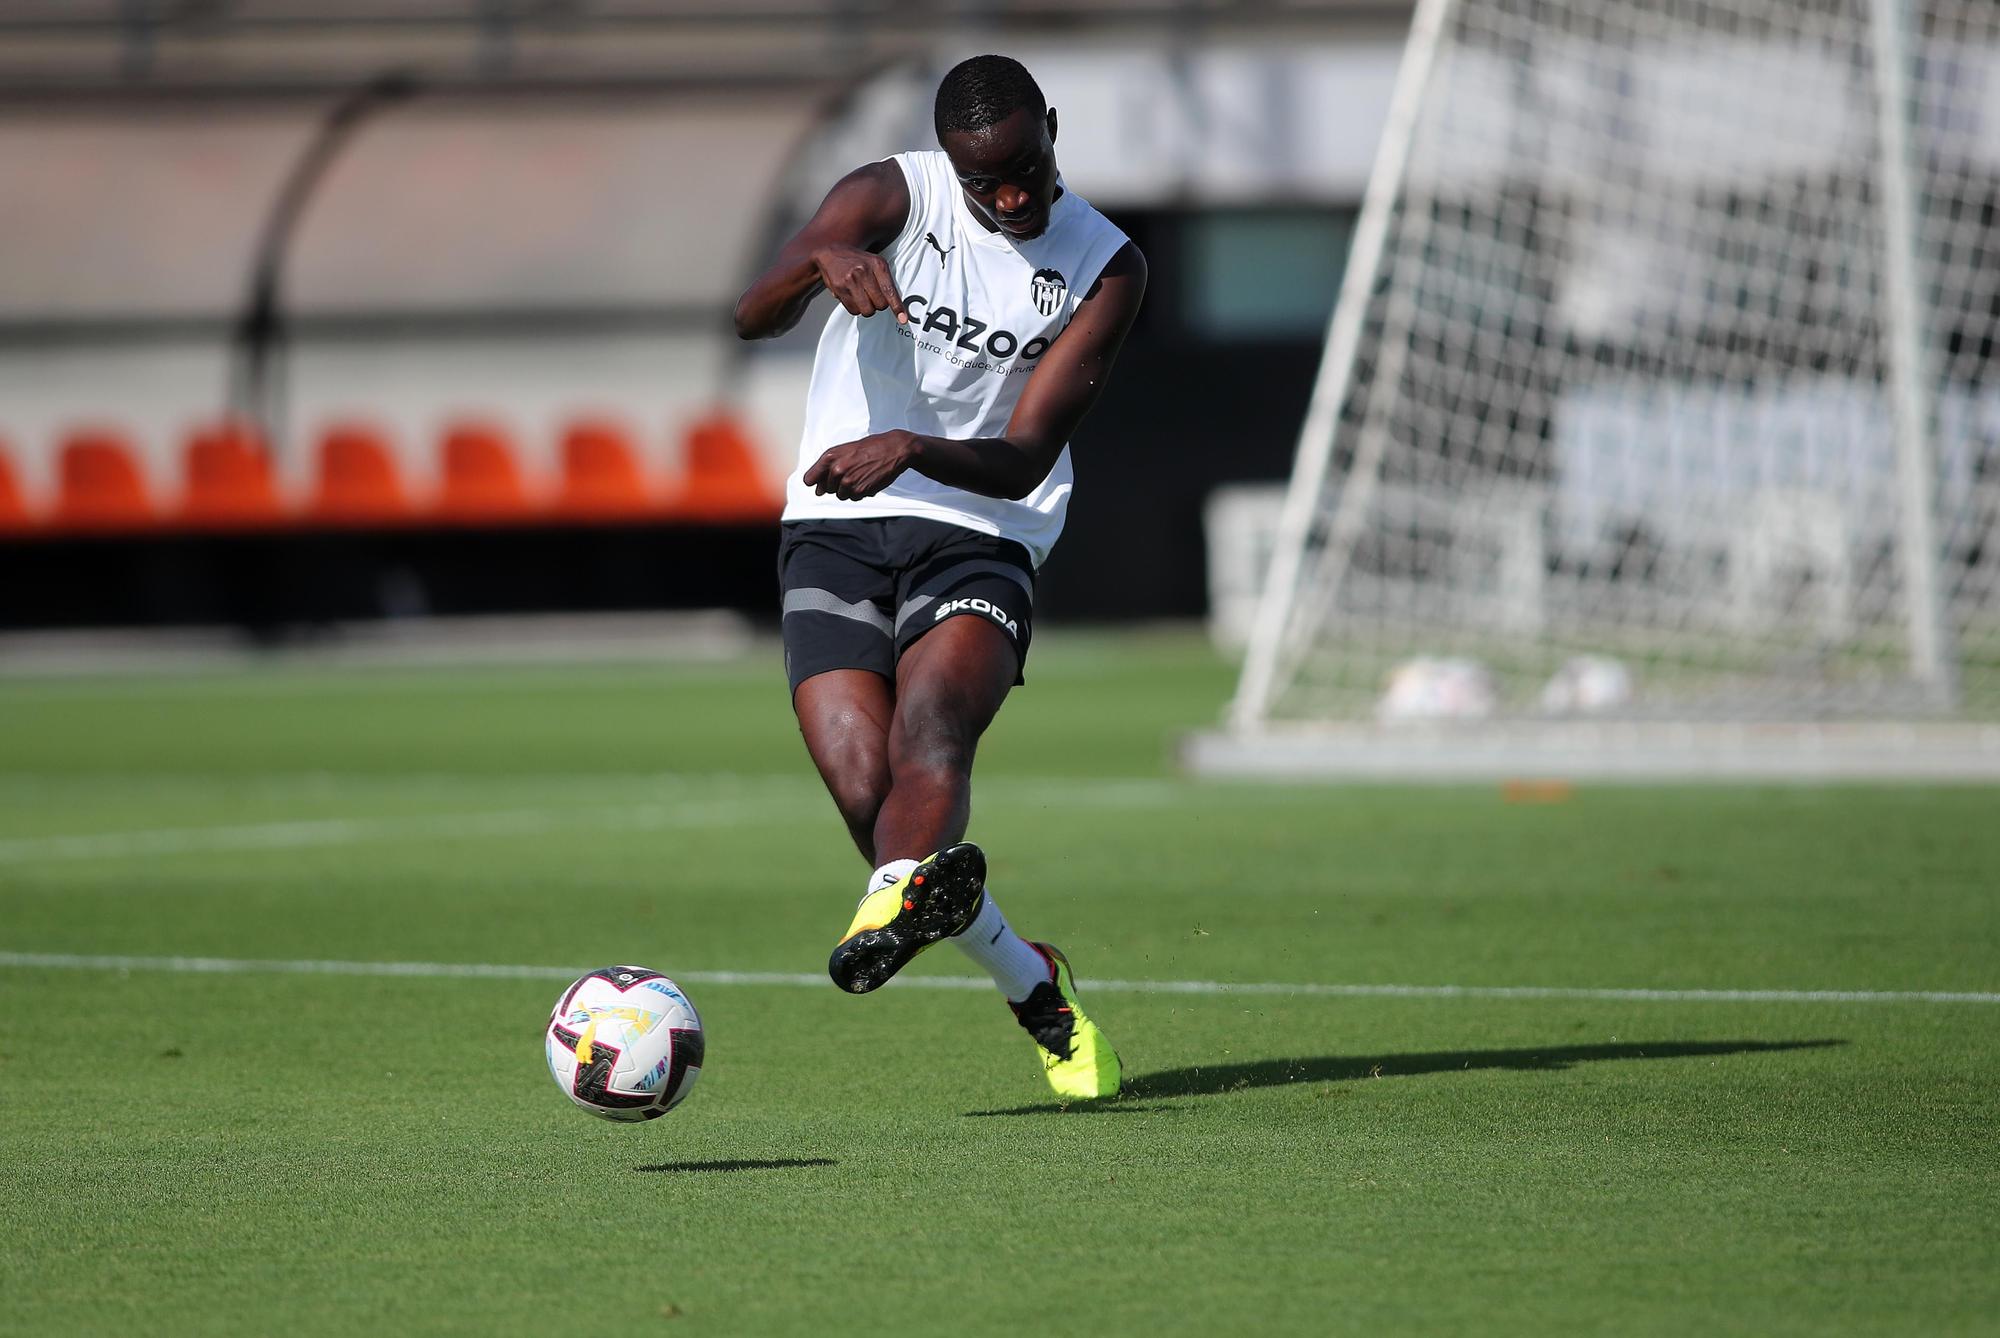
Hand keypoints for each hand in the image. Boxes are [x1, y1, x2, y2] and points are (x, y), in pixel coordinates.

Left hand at [803, 430, 917, 500]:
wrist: (894, 449)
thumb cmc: (871, 447)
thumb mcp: (844, 450)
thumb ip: (828, 468)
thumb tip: (818, 489)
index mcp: (829, 457)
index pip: (809, 479)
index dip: (816, 482)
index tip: (822, 482)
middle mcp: (836, 470)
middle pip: (827, 489)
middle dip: (837, 484)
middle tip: (852, 472)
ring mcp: (848, 482)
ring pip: (840, 495)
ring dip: (849, 489)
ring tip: (861, 475)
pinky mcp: (860, 491)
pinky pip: (854, 498)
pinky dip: (860, 492)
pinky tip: (868, 479)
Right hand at [811, 244, 908, 322]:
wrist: (832, 253)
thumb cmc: (856, 260)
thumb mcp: (875, 263)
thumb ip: (886, 281)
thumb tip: (895, 303)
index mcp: (877, 264)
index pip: (890, 291)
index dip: (897, 307)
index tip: (902, 318)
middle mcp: (864, 271)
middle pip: (880, 304)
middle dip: (878, 304)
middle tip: (872, 295)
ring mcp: (851, 280)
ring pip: (867, 310)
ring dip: (867, 308)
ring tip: (863, 296)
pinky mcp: (840, 289)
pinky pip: (853, 310)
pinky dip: (855, 308)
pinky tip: (853, 296)